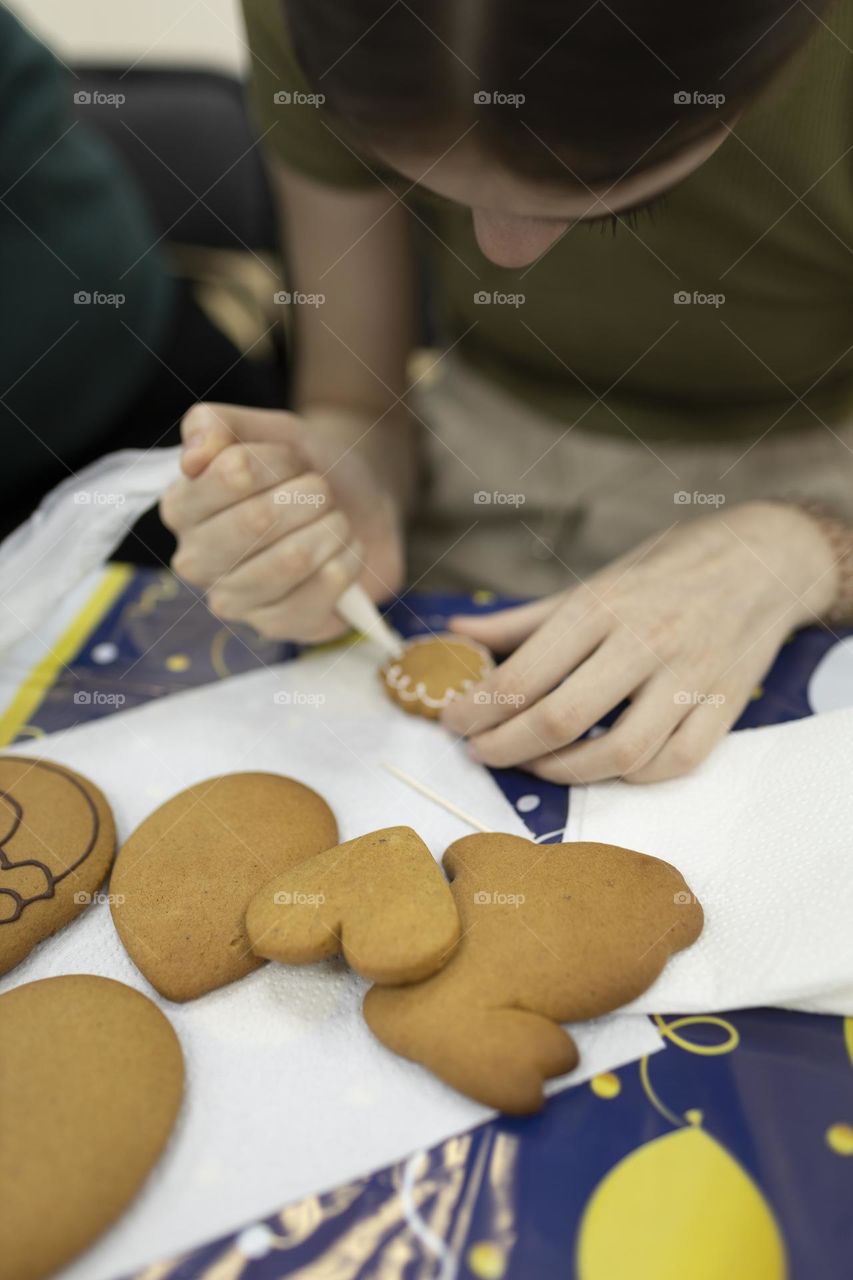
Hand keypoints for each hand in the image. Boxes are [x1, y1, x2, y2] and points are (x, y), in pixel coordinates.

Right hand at [161, 402, 405, 642]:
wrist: (355, 505)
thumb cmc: (301, 470)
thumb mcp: (265, 431)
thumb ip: (217, 424)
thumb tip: (193, 456)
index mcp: (182, 507)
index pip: (230, 474)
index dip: (278, 460)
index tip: (294, 460)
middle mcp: (196, 560)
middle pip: (258, 519)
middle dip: (308, 494)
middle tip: (321, 491)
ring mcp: (234, 600)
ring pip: (292, 560)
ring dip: (331, 527)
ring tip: (336, 519)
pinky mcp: (277, 628)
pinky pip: (322, 591)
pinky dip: (347, 560)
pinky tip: (346, 550)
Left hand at [442, 502, 836, 782]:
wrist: (762, 557)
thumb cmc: (666, 569)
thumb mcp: (593, 581)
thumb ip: (524, 618)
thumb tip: (459, 632)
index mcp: (603, 605)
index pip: (524, 674)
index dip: (477, 709)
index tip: (452, 722)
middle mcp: (646, 640)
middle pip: (561, 718)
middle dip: (505, 748)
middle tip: (480, 753)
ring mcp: (690, 676)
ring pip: (619, 752)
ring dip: (564, 772)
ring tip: (534, 763)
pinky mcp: (726, 704)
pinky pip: (674, 763)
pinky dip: (631, 776)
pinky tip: (601, 766)